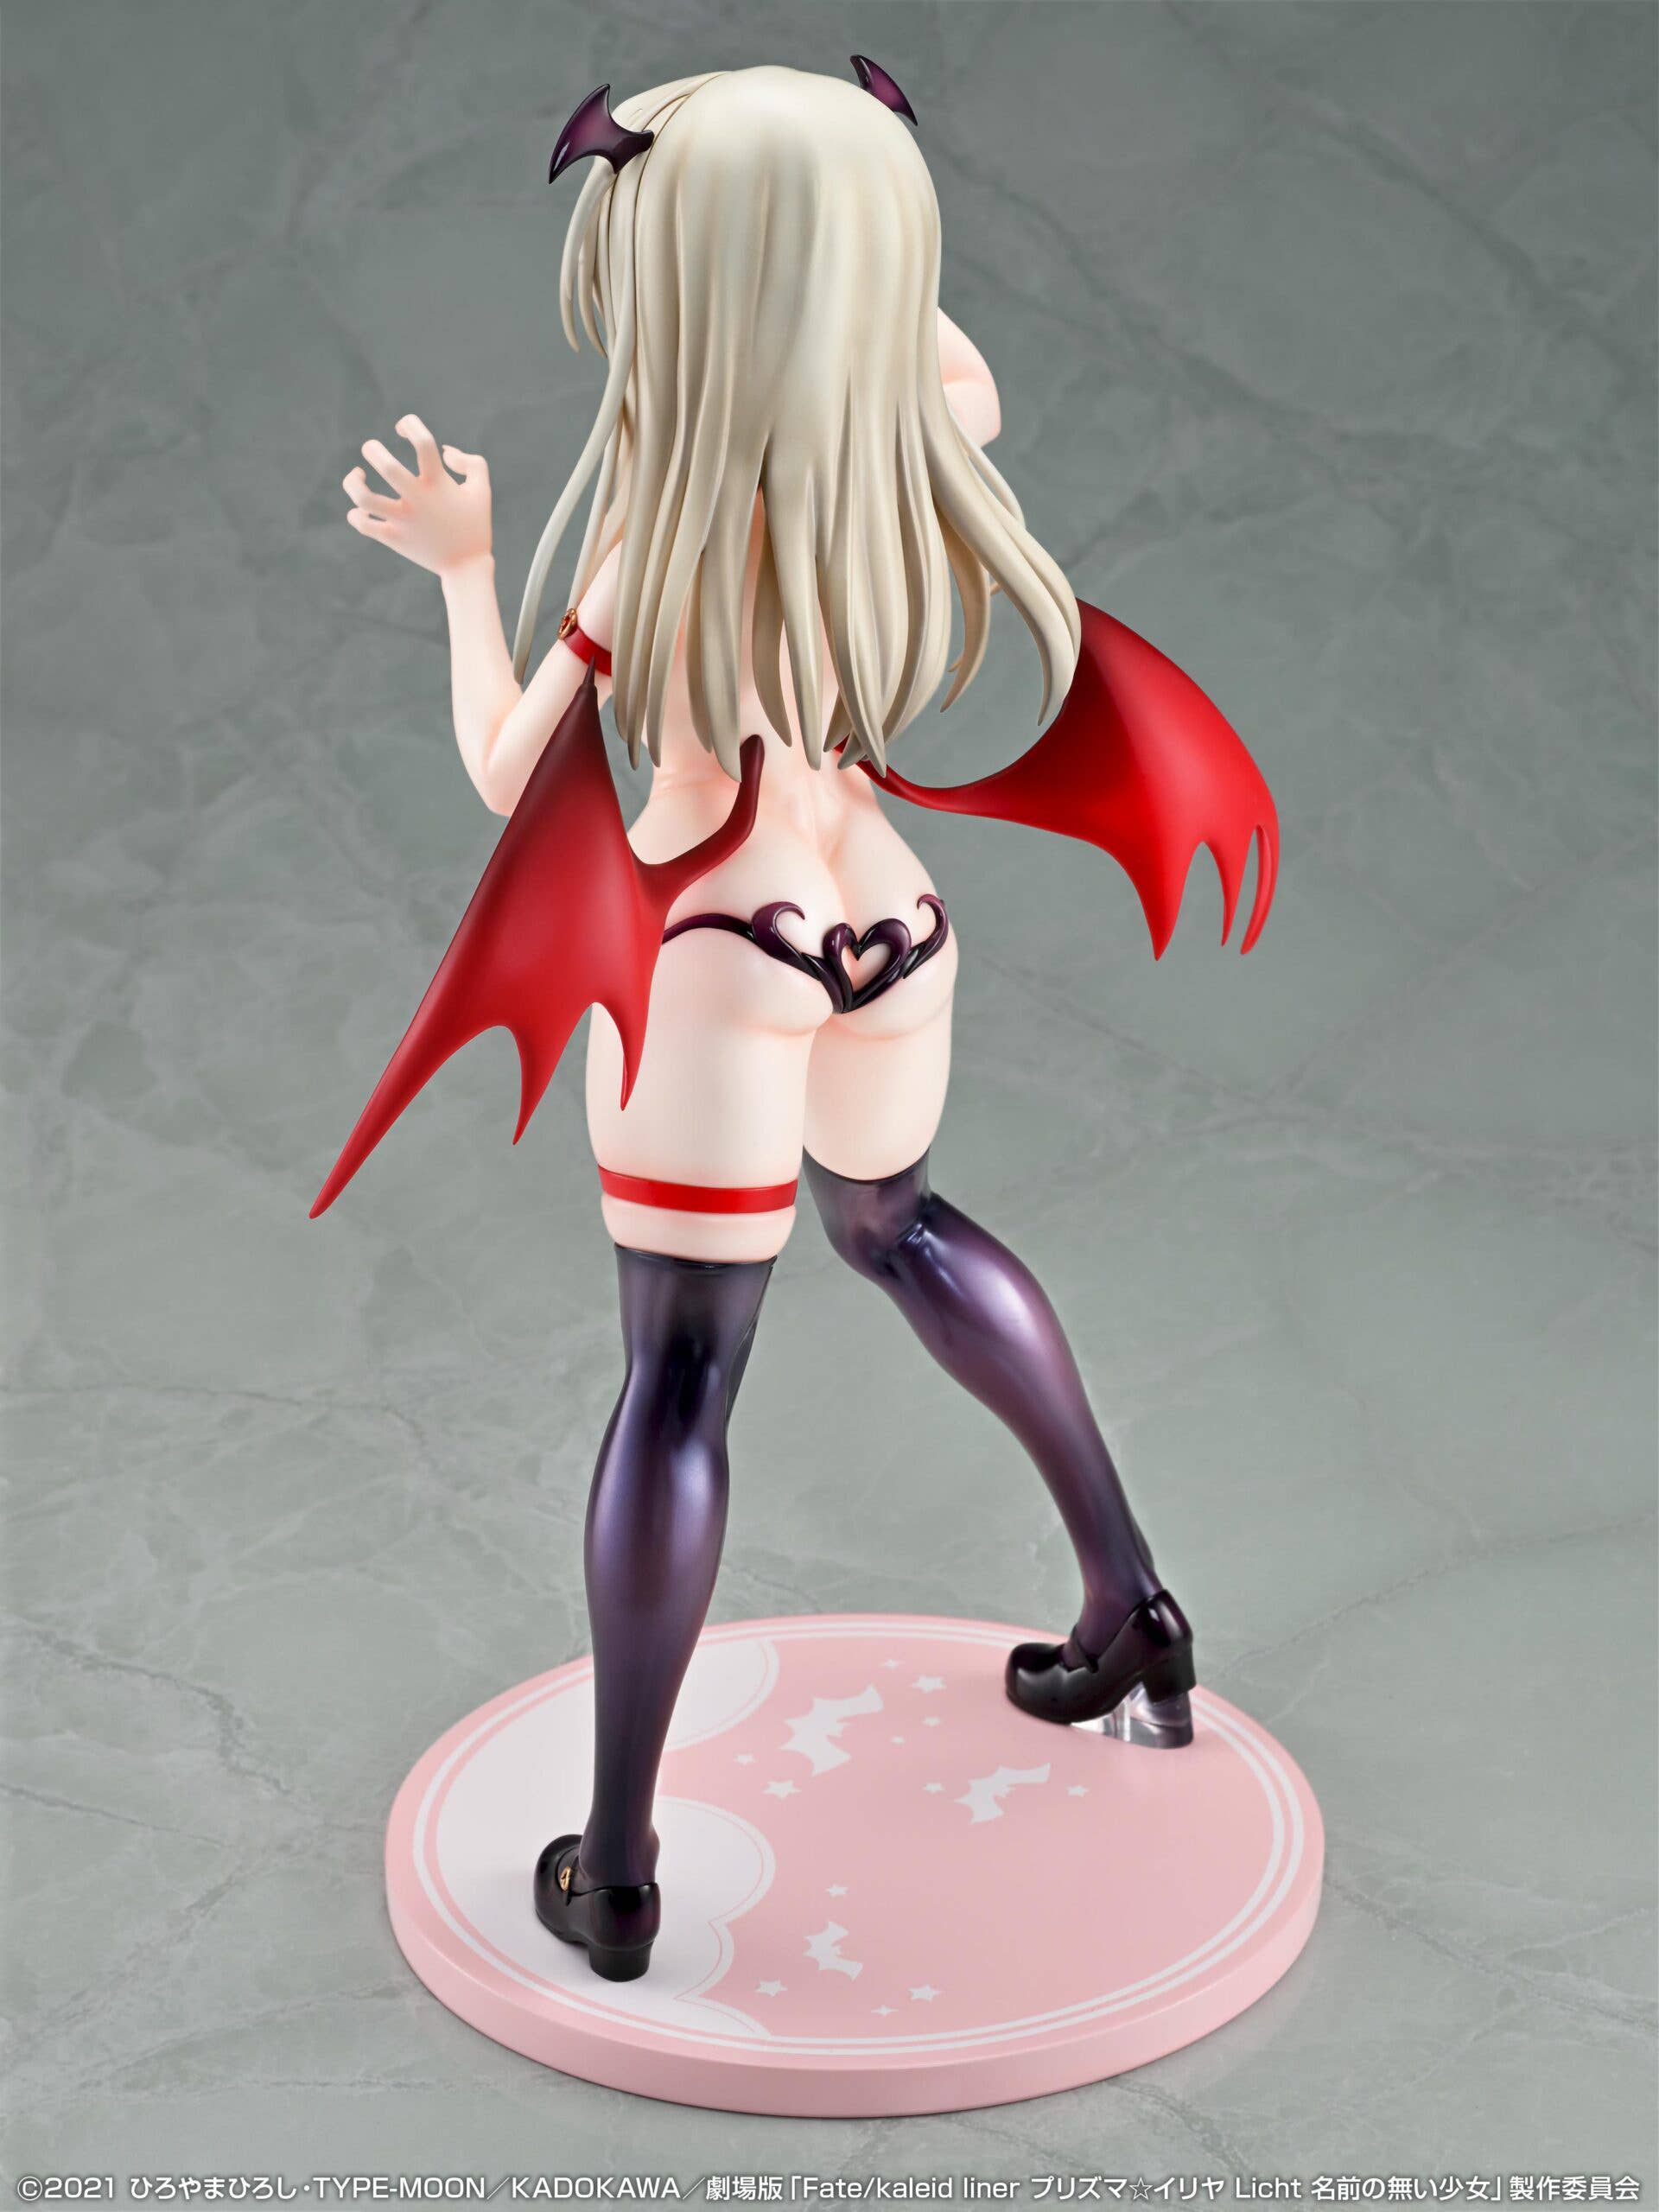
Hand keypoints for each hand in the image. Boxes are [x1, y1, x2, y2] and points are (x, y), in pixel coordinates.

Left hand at [343, 414, 491, 576]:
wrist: (467, 568)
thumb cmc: (474, 524)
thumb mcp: (482, 490)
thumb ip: (472, 462)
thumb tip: (444, 452)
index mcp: (439, 483)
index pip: (423, 442)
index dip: (410, 424)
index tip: (403, 429)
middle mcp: (418, 500)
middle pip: (387, 467)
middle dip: (372, 450)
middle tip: (371, 450)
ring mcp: (403, 520)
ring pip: (364, 498)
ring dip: (353, 482)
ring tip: (357, 476)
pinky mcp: (393, 539)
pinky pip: (363, 524)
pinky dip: (356, 514)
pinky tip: (361, 510)